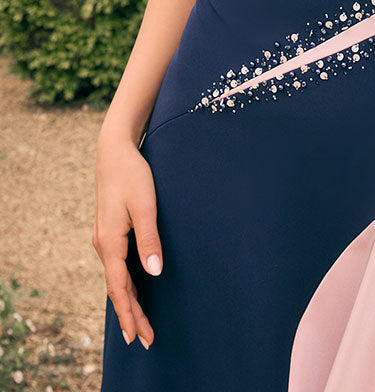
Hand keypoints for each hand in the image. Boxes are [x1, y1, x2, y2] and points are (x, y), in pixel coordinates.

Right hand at [93, 134, 162, 349]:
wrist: (114, 151)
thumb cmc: (133, 176)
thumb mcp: (145, 206)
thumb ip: (149, 239)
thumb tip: (154, 272)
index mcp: (110, 242)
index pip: (119, 288)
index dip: (129, 314)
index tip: (138, 337)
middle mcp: (103, 245)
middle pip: (117, 288)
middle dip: (130, 315)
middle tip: (145, 339)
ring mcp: (104, 239)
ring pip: (116, 279)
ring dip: (129, 301)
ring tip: (141, 324)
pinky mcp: (110, 232)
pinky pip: (117, 267)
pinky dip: (125, 284)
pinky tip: (135, 291)